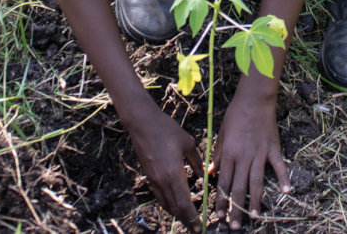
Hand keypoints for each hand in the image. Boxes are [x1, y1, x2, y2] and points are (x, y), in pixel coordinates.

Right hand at [126, 107, 203, 231]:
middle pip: (175, 208)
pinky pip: (159, 196)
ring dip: (177, 213)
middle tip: (195, 229)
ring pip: (166, 204)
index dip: (192, 218)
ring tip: (187, 220)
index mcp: (174, 174)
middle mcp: (162, 181)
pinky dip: (168, 203)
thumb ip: (197, 161)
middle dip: (186, 221)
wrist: (142, 123)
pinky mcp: (148, 175)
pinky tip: (174, 203)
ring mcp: (153, 179)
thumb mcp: (188, 143)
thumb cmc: (166, 129)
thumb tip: (204, 174)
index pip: (184, 203)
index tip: (200, 228)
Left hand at [211, 93, 290, 229]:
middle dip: (235, 208)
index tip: (219, 215)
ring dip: (255, 201)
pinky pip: (279, 166)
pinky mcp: (273, 148)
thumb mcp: (221, 135)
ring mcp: (260, 153)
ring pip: (257, 182)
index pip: (223, 182)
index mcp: (229, 154)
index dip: (221, 200)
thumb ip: (217, 156)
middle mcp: (244, 157)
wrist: (254, 100)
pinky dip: (284, 178)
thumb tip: (210, 173)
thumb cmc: (235, 115)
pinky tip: (287, 191)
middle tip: (234, 226)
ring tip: (254, 216)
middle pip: (239, 187)